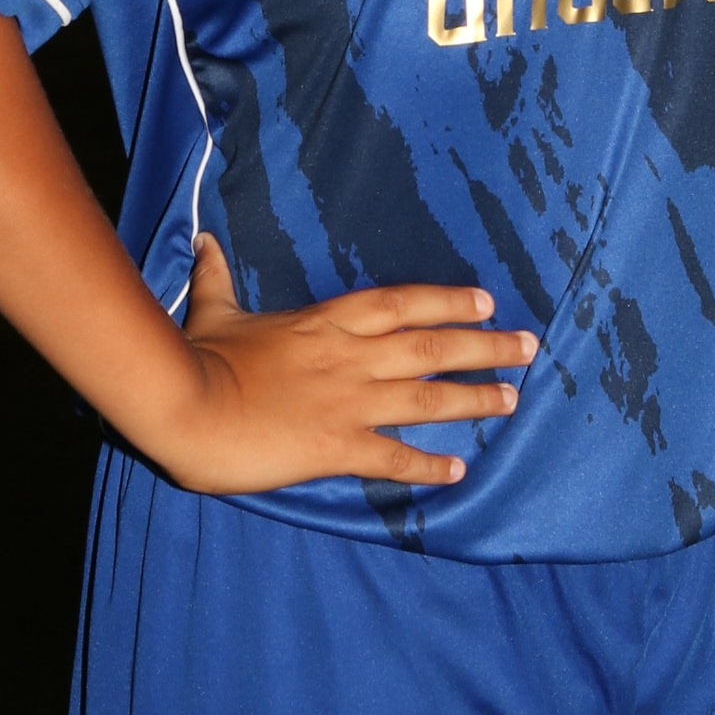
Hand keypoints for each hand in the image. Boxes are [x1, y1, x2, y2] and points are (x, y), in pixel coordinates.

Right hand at [160, 234, 538, 494]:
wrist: (184, 405)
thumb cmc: (197, 357)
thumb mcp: (212, 310)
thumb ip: (216, 278)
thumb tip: (203, 243)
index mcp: (326, 323)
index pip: (402, 304)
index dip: (449, 301)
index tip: (488, 302)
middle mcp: (349, 358)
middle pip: (432, 347)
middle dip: (486, 347)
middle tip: (529, 348)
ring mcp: (347, 402)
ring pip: (427, 398)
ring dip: (474, 399)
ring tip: (511, 399)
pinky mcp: (334, 447)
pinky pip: (393, 457)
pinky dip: (429, 466)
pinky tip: (459, 472)